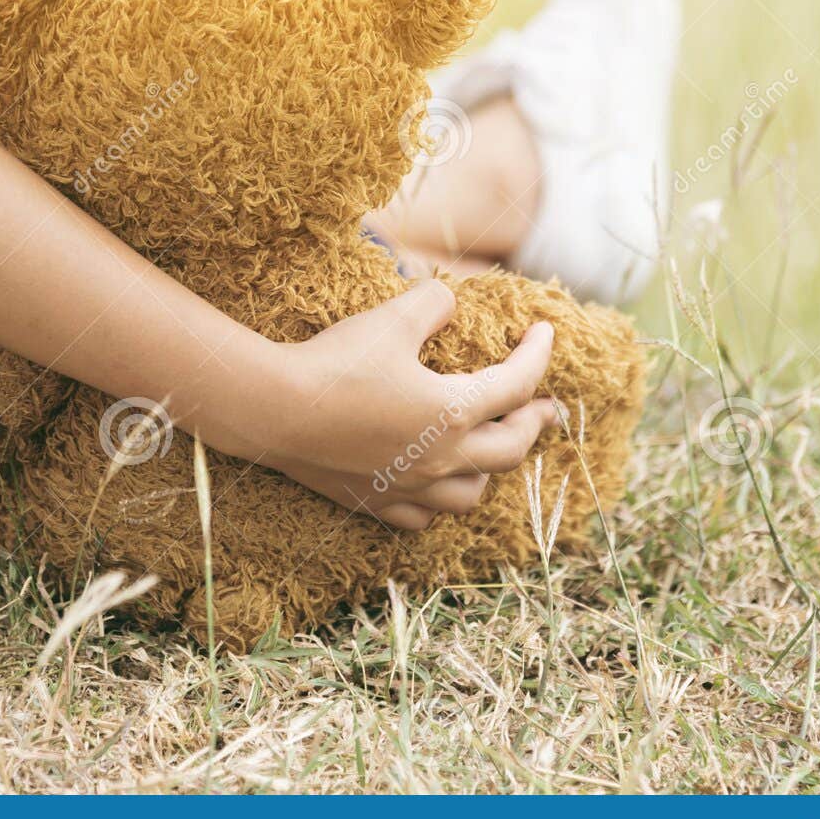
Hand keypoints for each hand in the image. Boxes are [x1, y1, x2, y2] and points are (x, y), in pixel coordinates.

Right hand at [240, 281, 561, 529]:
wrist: (275, 411)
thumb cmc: (334, 363)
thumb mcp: (389, 319)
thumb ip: (432, 303)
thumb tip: (450, 300)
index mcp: (453, 411)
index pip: (517, 384)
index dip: (538, 355)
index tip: (544, 334)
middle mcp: (441, 458)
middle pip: (510, 449)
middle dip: (532, 423)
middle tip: (542, 407)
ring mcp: (409, 487)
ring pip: (470, 495)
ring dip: (489, 471)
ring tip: (488, 449)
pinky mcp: (375, 501)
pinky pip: (420, 518)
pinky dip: (436, 504)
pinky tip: (431, 487)